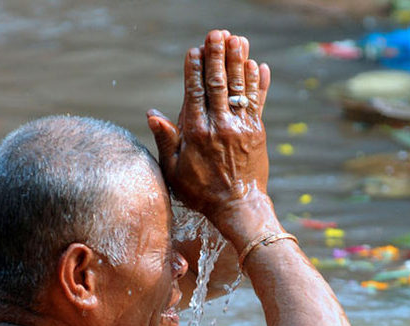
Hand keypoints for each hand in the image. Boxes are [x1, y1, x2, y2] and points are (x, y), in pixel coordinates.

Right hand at [147, 30, 270, 223]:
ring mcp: (241, 128)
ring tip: (238, 39)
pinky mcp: (257, 133)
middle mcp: (219, 126)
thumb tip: (152, 114)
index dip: (194, 68)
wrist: (238, 208)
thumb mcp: (174, 171)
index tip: (194, 49)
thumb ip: (165, 140)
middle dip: (217, 56)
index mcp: (196, 133)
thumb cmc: (201, 192)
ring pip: (239, 88)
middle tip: (218, 33)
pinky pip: (257, 102)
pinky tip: (258, 65)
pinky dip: (258, 83)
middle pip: (218, 83)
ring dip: (239, 61)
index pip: (194, 92)